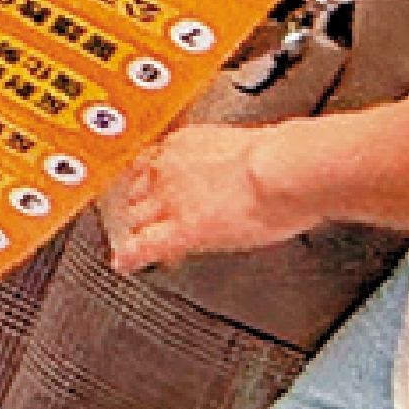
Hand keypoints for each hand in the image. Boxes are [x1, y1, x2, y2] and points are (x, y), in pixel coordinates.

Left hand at [101, 116, 303, 270]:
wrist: (284, 169)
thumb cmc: (282, 158)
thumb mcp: (243, 147)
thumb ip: (228, 159)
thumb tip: (241, 170)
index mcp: (185, 144)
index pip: (150, 164)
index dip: (148, 181)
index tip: (147, 188)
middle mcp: (170, 170)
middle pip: (136, 190)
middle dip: (139, 205)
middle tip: (144, 218)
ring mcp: (171, 201)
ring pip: (136, 217)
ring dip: (136, 229)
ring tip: (137, 241)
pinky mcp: (181, 230)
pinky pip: (145, 246)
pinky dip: (131, 256)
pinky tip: (125, 264)